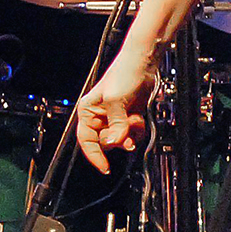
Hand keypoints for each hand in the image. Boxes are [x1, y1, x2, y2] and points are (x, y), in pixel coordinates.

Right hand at [76, 51, 157, 173]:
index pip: (87, 140)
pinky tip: (139, 120)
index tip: (105, 168)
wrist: (143, 63)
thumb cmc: (124, 75)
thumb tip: (114, 143)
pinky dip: (137, 130)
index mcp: (88, 111)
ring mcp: (115, 117)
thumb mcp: (116, 102)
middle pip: (106, 141)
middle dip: (118, 139)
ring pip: (120, 138)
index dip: (95, 155)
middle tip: (127, 132)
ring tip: (135, 121)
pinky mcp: (129, 115)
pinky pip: (131, 132)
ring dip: (130, 134)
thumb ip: (115, 125)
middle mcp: (100, 116)